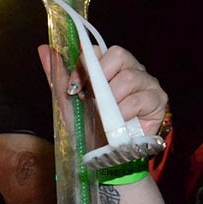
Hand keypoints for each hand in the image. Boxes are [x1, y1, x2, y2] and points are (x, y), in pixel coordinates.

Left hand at [36, 44, 167, 137]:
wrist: (102, 154)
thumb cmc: (88, 126)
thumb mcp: (67, 101)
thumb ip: (58, 76)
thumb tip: (44, 49)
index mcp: (109, 67)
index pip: (98, 50)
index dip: (84, 65)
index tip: (74, 87)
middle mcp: (130, 70)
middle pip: (118, 55)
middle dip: (99, 79)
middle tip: (91, 100)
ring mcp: (146, 83)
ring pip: (128, 77)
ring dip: (110, 100)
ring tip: (104, 115)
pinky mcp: (157, 100)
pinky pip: (139, 99)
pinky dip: (123, 112)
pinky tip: (119, 122)